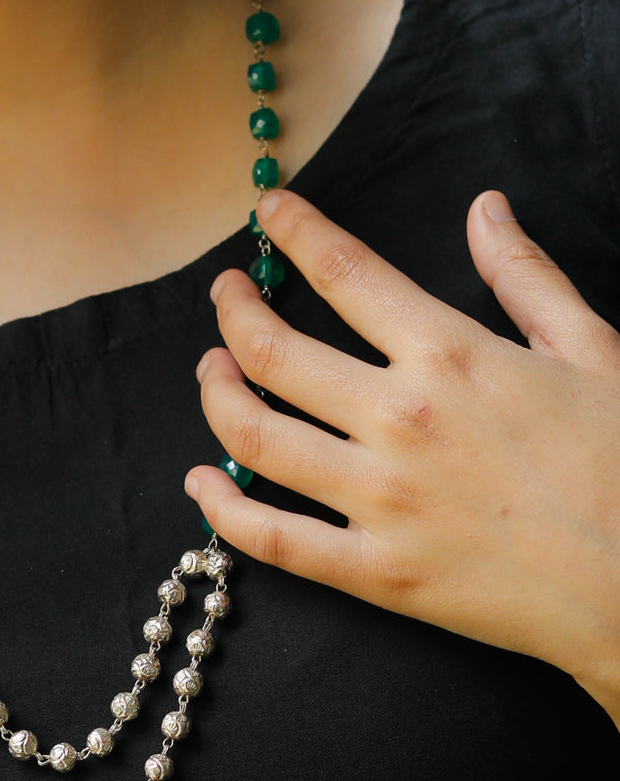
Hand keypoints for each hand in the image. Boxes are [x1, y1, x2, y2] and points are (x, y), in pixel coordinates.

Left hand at [185, 188, 619, 725]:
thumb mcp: (596, 350)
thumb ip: (526, 276)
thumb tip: (484, 209)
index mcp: (451, 354)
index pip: (345, 271)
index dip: (295, 231)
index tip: (266, 212)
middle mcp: (399, 419)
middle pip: (273, 351)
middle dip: (233, 312)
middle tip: (224, 296)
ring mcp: (379, 499)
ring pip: (254, 435)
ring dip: (216, 394)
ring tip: (211, 370)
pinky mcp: (375, 571)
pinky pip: (270, 538)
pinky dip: (221, 507)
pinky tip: (201, 479)